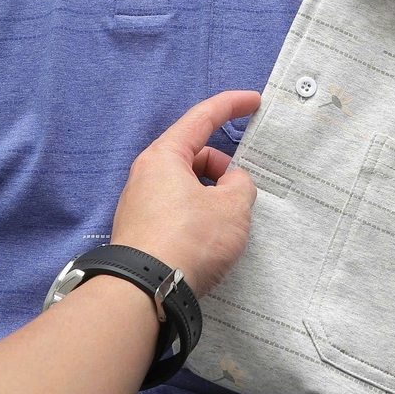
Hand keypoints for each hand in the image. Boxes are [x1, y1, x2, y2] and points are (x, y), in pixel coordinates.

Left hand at [110, 91, 259, 298]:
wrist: (145, 292)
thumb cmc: (189, 240)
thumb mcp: (232, 207)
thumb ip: (241, 185)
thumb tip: (233, 184)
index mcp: (165, 156)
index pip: (202, 118)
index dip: (231, 105)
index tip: (254, 101)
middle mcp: (146, 175)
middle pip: (194, 155)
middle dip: (223, 167)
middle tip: (242, 191)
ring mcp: (140, 204)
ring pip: (186, 185)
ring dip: (213, 195)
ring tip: (229, 223)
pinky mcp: (142, 231)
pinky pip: (177, 210)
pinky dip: (199, 214)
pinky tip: (211, 239)